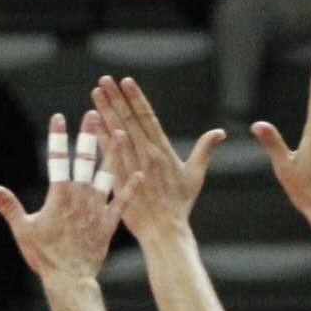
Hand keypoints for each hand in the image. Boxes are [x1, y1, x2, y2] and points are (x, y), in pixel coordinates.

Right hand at [0, 111, 141, 283]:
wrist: (70, 279)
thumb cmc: (45, 256)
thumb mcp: (23, 230)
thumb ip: (10, 207)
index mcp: (60, 195)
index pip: (57, 159)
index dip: (58, 137)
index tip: (59, 118)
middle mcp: (81, 196)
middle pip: (85, 159)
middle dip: (88, 135)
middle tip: (93, 114)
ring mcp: (97, 208)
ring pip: (107, 174)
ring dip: (113, 153)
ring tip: (120, 133)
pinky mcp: (108, 223)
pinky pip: (121, 202)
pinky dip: (130, 188)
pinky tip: (138, 174)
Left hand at [91, 76, 224, 238]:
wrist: (165, 230)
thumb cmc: (180, 205)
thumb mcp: (195, 176)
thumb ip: (204, 151)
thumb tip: (220, 132)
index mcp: (163, 150)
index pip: (148, 118)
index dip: (136, 98)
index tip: (127, 81)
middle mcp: (147, 155)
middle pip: (129, 120)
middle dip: (116, 98)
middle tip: (104, 79)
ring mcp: (132, 167)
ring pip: (116, 133)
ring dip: (105, 112)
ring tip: (96, 92)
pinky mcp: (120, 180)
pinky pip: (108, 155)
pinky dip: (100, 138)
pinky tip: (91, 123)